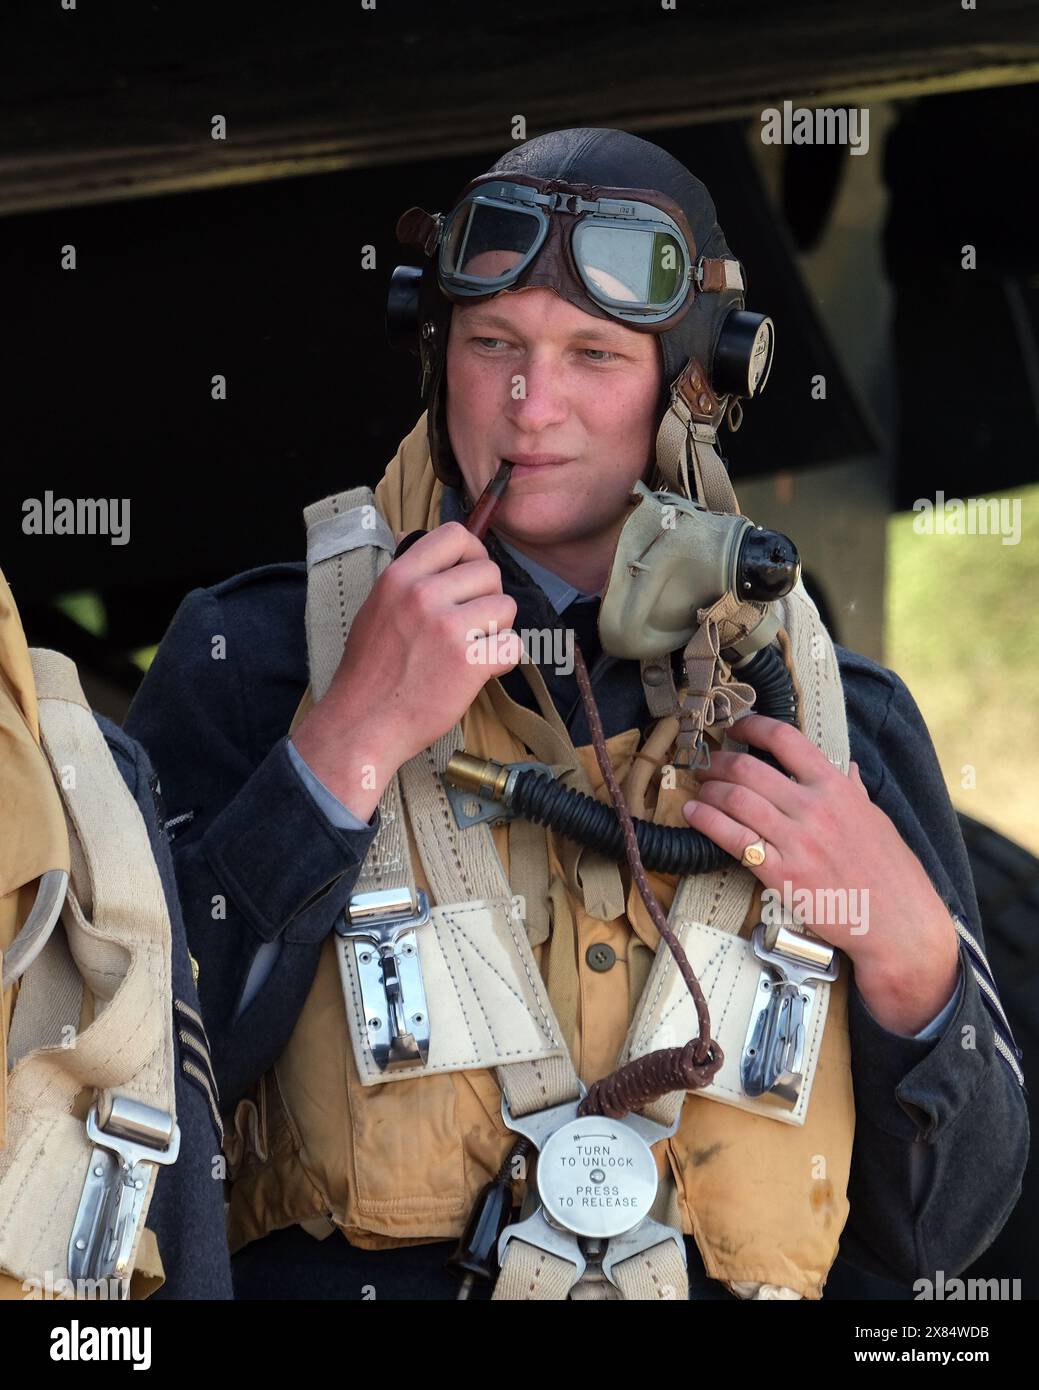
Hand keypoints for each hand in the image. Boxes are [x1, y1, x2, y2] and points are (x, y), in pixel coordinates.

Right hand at [292, 522, 520, 820]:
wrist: (362, 723)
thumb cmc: (370, 670)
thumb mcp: (374, 607)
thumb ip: (402, 576)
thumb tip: (409, 536)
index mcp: (400, 577)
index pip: (456, 535)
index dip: (474, 553)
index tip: (471, 575)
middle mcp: (424, 595)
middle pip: (490, 573)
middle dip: (488, 598)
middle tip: (470, 625)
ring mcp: (448, 628)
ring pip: (506, 608)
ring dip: (497, 630)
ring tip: (472, 649)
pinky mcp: (468, 662)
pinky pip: (512, 646)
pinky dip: (502, 662)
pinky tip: (479, 672)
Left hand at [680, 713, 960, 1034]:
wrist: (899, 922)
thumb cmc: (890, 870)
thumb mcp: (876, 819)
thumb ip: (853, 791)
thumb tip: (847, 769)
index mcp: (836, 788)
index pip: (786, 739)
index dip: (752, 727)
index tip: (736, 728)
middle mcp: (813, 808)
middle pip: (748, 769)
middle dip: (718, 762)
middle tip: (706, 764)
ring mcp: (796, 841)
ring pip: (735, 800)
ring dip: (707, 790)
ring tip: (699, 789)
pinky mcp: (781, 874)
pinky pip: (733, 839)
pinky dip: (706, 821)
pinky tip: (693, 813)